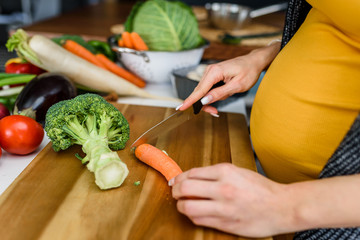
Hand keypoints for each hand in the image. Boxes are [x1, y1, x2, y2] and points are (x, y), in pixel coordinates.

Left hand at [170, 163, 291, 237]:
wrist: (282, 207)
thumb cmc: (262, 189)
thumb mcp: (238, 172)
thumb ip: (215, 174)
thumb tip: (193, 178)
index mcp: (226, 172)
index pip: (192, 173)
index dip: (180, 177)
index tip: (176, 181)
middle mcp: (223, 188)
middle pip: (185, 189)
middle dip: (175, 191)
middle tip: (175, 192)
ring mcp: (223, 208)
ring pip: (188, 207)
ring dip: (181, 206)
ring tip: (183, 204)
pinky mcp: (225, 223)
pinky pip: (199, 220)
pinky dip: (193, 216)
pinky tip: (196, 213)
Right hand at [180, 56, 261, 114]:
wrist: (254, 62)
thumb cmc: (248, 72)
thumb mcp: (237, 86)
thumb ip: (220, 93)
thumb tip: (205, 100)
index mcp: (214, 72)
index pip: (199, 90)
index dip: (190, 101)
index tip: (180, 108)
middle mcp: (209, 71)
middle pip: (199, 92)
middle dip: (205, 104)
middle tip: (215, 113)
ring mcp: (210, 72)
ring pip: (203, 92)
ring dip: (211, 100)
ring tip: (224, 100)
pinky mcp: (212, 75)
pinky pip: (208, 88)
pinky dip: (213, 95)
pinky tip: (224, 94)